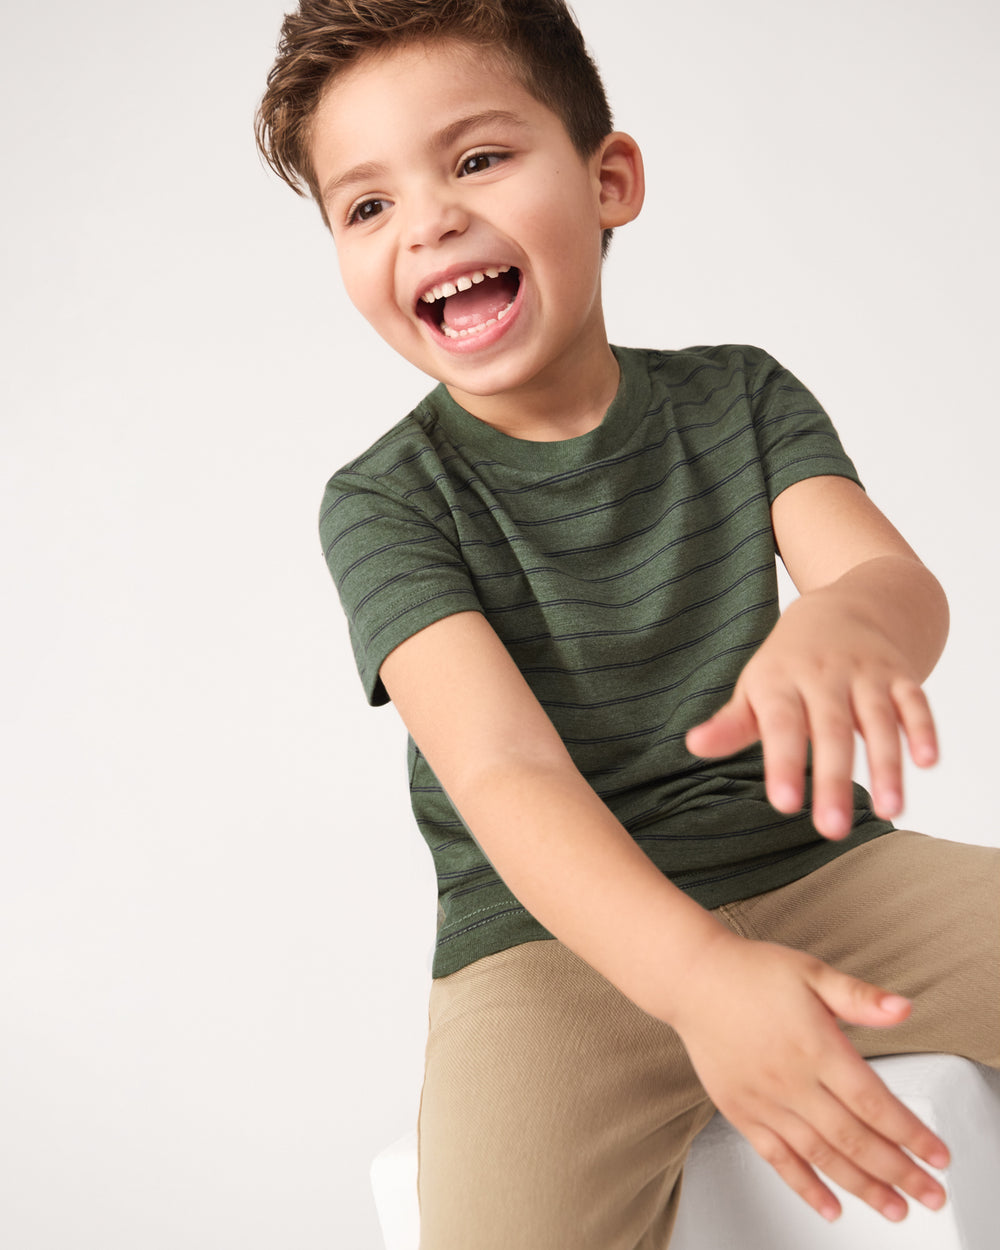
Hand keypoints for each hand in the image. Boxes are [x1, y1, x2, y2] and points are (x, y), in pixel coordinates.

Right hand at [668, 932, 949, 1222]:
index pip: (872, 1102)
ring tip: (894, 1208)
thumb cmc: (751, 972)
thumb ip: (859, 996)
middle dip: (897, 1172)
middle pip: (853, 1138)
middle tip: (929, 1194)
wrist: (692, 978)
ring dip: (861, 1187)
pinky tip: (829, 1206)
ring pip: (820, 1155)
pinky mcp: (741, 1111)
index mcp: (815, 1046)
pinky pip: (777, 1159)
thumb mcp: (811, 972)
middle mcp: (790, 1080)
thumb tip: (903, 1008)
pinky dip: (805, 1187)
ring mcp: (764, 1100)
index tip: (935, 1155)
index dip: (909, 1134)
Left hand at [685, 589, 938, 837]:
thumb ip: (731, 724)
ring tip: (890, 812)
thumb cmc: (789, 665)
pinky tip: (926, 763)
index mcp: (780, 681)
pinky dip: (923, 730)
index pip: (781, 725)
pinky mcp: (900, 675)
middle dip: (834, 780)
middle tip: (833, 830)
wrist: (846, 607)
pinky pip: (915, 701)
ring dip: (887, 766)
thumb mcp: (755, 690)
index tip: (784, 805)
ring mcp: (865, 673)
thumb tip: (693, 746)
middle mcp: (824, 675)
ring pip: (879, 720)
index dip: (783, 763)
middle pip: (831, 730)